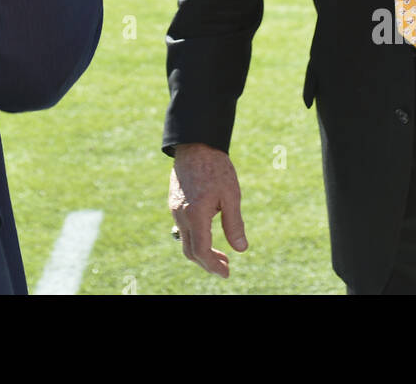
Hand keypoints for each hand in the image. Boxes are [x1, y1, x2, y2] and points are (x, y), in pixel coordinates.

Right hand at [168, 143, 246, 276]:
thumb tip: (241, 249)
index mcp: (196, 214)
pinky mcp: (174, 204)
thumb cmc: (216, 168)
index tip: (226, 272)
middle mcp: (181, 215)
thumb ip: (234, 224)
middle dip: (207, 264)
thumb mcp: (231, 195)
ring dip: (201, 252)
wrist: (195, 145)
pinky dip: (195, 239)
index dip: (214, 266)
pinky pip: (183, 229)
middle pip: (191, 252)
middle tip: (225, 267)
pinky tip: (208, 235)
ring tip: (220, 254)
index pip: (202, 252)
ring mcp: (175, 210)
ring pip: (185, 241)